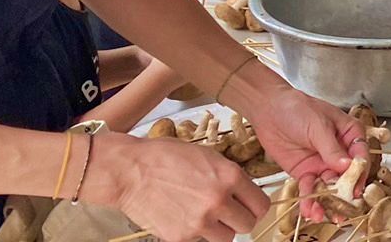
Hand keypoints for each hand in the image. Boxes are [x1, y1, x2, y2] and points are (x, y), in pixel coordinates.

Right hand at [81, 132, 270, 241]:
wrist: (129, 171)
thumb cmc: (165, 157)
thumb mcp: (208, 156)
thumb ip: (229, 176)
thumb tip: (244, 191)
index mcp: (229, 177)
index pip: (261, 204)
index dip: (255, 206)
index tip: (249, 206)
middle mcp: (218, 201)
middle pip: (248, 225)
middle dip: (240, 219)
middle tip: (229, 213)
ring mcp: (199, 222)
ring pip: (226, 238)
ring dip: (220, 229)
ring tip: (205, 216)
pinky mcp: (180, 237)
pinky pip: (199, 241)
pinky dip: (196, 233)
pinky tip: (184, 217)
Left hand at [241, 85, 364, 223]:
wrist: (268, 110)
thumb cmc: (297, 108)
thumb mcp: (318, 125)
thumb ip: (332, 148)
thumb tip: (347, 166)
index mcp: (349, 135)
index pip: (360, 156)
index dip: (359, 172)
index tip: (356, 187)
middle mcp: (339, 152)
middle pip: (346, 176)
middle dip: (344, 193)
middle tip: (342, 209)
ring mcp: (322, 163)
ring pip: (329, 186)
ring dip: (327, 202)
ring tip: (324, 215)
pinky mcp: (305, 172)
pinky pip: (310, 188)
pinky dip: (310, 200)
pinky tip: (310, 210)